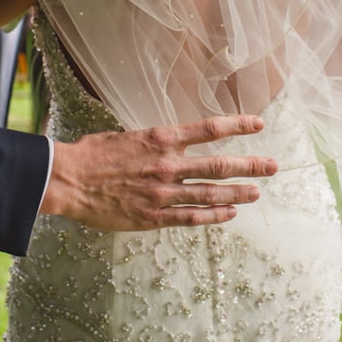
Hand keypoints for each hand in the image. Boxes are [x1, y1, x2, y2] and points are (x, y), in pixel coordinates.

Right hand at [39, 115, 278, 230]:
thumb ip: (155, 142)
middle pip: (220, 164)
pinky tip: (230, 214)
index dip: (238, 124)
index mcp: (162, 138)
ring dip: (238, 192)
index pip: (210, 128)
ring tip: (258, 192)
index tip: (259, 123)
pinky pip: (192, 218)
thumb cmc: (93, 154)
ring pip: (211, 193)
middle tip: (273, 166)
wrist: (68, 179)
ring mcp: (163, 193)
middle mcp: (169, 164)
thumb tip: (172, 141)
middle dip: (250, 165)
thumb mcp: (128, 136)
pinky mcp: (154, 216)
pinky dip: (215, 216)